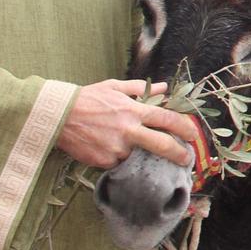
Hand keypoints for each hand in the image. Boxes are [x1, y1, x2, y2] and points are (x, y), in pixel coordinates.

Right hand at [56, 79, 185, 167]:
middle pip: (162, 145)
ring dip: (137, 152)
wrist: (57, 116)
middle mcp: (128, 130)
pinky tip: (107, 146)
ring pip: (137, 156)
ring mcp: (116, 148)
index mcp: (133, 110)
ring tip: (123, 143)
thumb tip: (164, 88)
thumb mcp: (114, 87)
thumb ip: (141, 89)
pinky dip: (117, 157)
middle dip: (179, 154)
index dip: (185, 127)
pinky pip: (118, 162)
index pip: (168, 120)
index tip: (193, 135)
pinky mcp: (104, 161)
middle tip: (186, 159)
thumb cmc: (87, 98)